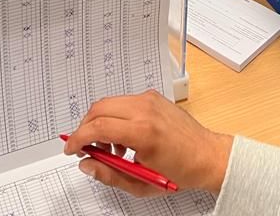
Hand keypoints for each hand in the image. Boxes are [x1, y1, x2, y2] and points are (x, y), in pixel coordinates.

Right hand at [63, 91, 232, 196]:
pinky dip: (115, 117)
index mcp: (142, 131)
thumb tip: (88, 165)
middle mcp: (145, 109)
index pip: (98, 127)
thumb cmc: (181, 171)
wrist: (207, 155)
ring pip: (110, 103)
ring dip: (101, 123)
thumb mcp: (141, 183)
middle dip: (86, 128)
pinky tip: (123, 139)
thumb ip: (109, 174)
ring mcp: (149, 99)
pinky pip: (123, 102)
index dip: (79, 138)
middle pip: (99, 109)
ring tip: (110, 149)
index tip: (72, 149)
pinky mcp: (153, 96)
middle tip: (85, 148)